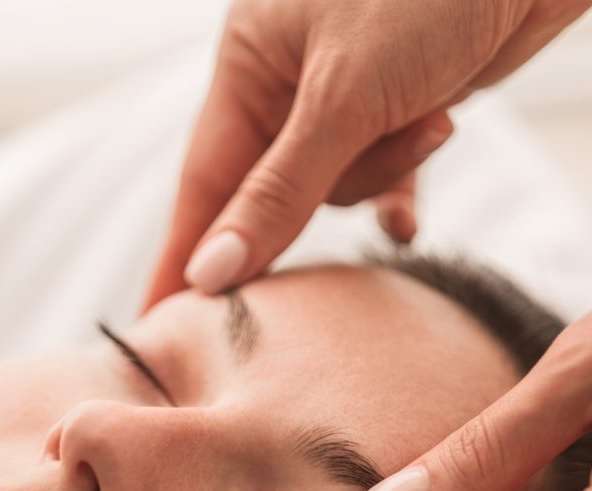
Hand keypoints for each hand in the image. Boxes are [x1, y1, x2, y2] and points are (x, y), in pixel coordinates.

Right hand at [139, 0, 591, 311]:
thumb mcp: (345, 97)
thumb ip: (279, 194)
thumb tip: (212, 273)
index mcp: (249, 61)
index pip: (203, 185)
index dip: (184, 261)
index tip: (159, 328)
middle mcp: (286, 78)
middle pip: (274, 197)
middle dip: (318, 203)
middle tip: (345, 207)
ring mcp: (346, 95)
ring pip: (337, 191)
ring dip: (385, 173)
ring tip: (432, 119)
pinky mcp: (402, 106)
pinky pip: (383, 180)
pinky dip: (400, 191)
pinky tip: (413, 217)